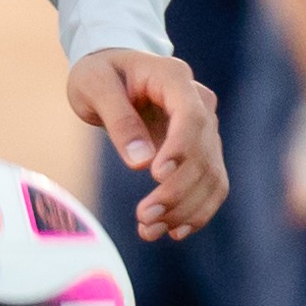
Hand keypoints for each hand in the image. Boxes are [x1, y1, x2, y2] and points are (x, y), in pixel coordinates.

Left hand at [70, 47, 225, 239]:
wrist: (114, 74)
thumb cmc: (100, 74)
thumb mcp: (94, 86)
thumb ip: (118, 120)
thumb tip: (140, 162)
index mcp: (174, 78)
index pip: (191, 116)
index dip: (179, 149)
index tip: (156, 177)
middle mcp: (199, 102)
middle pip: (203, 153)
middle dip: (177, 191)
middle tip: (144, 216)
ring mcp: (206, 128)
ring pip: (211, 175)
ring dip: (186, 209)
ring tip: (149, 230)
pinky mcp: (202, 152)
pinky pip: (211, 185)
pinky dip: (197, 211)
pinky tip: (173, 231)